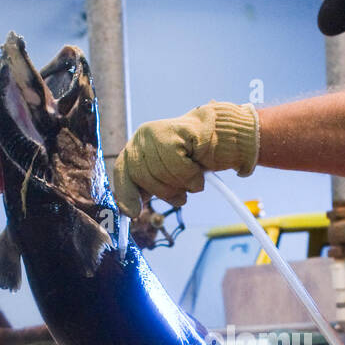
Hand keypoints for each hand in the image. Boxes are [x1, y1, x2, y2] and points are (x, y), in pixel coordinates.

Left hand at [112, 102, 259, 216]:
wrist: (220, 137)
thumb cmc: (193, 159)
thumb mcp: (165, 175)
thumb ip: (146, 187)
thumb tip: (129, 211)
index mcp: (138, 146)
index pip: (123, 170)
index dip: (127, 193)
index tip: (133, 212)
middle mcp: (143, 135)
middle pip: (143, 176)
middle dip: (164, 191)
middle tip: (181, 195)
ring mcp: (157, 131)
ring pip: (161, 172)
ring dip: (182, 184)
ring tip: (193, 179)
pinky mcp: (175, 131)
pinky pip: (178, 165)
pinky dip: (191, 175)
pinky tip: (199, 170)